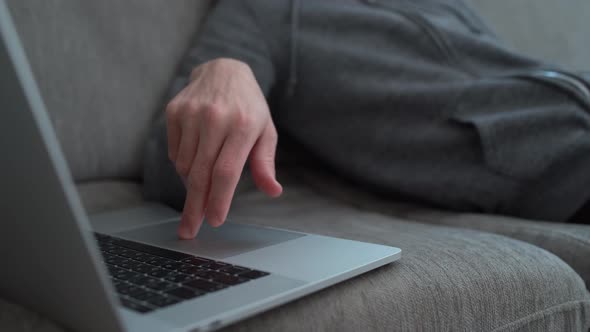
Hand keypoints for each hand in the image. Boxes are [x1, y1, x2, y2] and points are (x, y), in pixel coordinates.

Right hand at [166, 58, 281, 238]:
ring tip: (205, 180)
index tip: (214, 220)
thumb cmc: (248, 107)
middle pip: (201, 174)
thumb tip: (273, 191)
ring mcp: (192, 113)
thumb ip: (266, 163)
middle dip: (195, 206)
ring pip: (186, 166)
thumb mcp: (266, 131)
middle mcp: (216, 118)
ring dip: (193, 183)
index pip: (226, 172)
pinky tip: (197, 156)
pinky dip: (184, 164)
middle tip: (189, 230)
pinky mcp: (174, 111)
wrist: (224, 70)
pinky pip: (175, 153)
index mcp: (244, 125)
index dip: (218, 200)